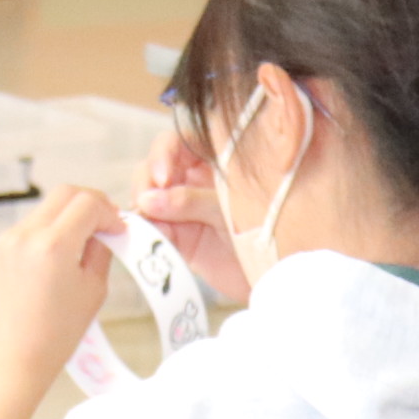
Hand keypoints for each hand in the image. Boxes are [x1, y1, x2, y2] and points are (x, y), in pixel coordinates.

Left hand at [0, 186, 119, 381]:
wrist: (13, 359)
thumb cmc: (56, 334)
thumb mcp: (93, 290)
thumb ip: (101, 251)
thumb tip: (105, 230)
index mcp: (53, 245)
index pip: (87, 203)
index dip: (109, 212)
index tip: (118, 229)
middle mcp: (25, 235)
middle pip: (64, 193)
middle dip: (90, 203)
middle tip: (104, 225)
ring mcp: (7, 241)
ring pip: (45, 209)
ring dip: (67, 218)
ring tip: (81, 245)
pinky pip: (28, 228)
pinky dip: (47, 233)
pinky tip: (57, 258)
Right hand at [128, 124, 250, 303]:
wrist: (276, 275)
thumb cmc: (266, 232)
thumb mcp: (231, 211)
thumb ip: (192, 201)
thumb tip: (149, 199)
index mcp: (215, 161)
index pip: (180, 143)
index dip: (164, 154)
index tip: (163, 177)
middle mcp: (195, 179)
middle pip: (157, 167)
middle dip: (146, 180)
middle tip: (146, 201)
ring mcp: (184, 207)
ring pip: (149, 196)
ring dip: (141, 206)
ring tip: (144, 221)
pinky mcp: (177, 235)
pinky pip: (152, 227)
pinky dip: (143, 230)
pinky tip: (143, 235)